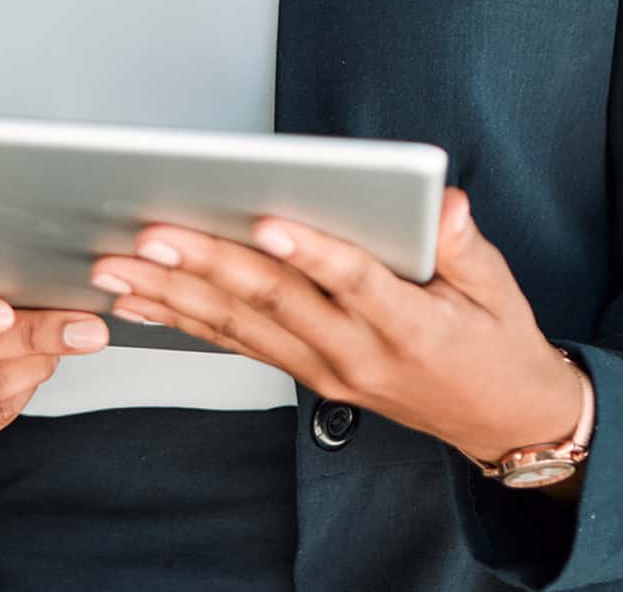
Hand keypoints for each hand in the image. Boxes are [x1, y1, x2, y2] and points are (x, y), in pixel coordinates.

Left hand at [88, 188, 583, 464]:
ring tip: (120, 265)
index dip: (311, 252)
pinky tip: (141, 299)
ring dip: (174, 294)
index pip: (353, 282)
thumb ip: (465, 244)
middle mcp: (356, 353)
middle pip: (274, 302)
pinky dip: (185, 320)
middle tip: (152, 234)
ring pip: (240, 326)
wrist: (502, 418)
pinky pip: (238, 345)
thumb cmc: (495, 341)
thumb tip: (445, 204)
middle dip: (207, 263)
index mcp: (406, 325)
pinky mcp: (309, 374)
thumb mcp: (498, 287)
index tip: (267, 221)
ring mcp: (326, 370)